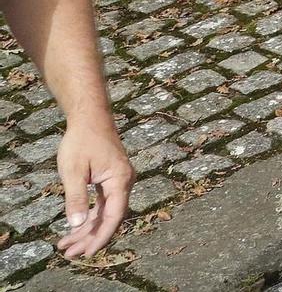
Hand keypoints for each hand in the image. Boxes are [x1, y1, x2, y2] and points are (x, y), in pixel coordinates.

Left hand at [53, 115, 132, 258]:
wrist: (90, 118)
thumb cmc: (81, 141)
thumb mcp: (73, 171)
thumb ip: (76, 198)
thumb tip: (76, 224)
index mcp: (120, 180)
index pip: (114, 216)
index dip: (101, 236)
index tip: (87, 253)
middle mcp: (124, 182)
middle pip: (110, 217)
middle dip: (90, 237)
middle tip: (69, 253)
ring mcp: (119, 181)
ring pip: (106, 212)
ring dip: (88, 229)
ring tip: (66, 245)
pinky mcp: (111, 179)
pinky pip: (103, 204)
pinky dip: (90, 216)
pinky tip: (76, 227)